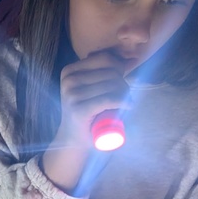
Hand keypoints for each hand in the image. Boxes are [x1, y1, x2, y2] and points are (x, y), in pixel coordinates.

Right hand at [40, 50, 130, 191]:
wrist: (73, 139)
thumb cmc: (86, 113)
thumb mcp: (89, 88)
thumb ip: (102, 71)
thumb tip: (129, 59)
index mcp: (69, 71)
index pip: (105, 59)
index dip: (119, 69)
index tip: (120, 82)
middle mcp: (69, 81)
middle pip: (111, 73)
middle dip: (123, 84)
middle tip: (121, 98)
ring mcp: (72, 95)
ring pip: (113, 85)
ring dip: (125, 94)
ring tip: (122, 105)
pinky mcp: (79, 109)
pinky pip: (109, 99)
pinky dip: (122, 102)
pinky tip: (128, 106)